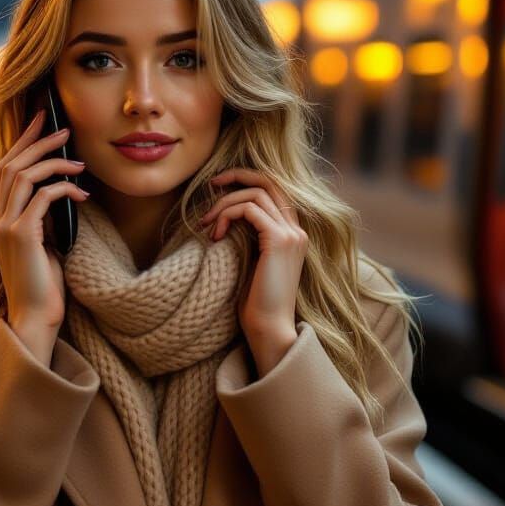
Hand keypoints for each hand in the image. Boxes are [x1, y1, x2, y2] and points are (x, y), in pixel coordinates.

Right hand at [0, 108, 89, 331]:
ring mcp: (4, 227)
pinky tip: (82, 193)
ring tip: (78, 160)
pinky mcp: (20, 235)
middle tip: (63, 128)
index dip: (22, 144)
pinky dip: (63, 189)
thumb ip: (42, 217)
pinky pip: (42, 197)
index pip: (4, 171)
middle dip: (37, 142)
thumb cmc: (43, 285)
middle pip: (9, 165)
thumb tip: (59, 190)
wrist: (35, 318)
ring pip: (23, 176)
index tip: (41, 123)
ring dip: (53, 162)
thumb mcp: (43, 243)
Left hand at [200, 168, 306, 340]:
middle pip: (268, 182)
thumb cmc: (256, 303)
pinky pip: (248, 209)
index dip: (247, 180)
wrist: (269, 328)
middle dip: (237, 176)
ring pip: (254, 195)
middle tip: (211, 185)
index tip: (219, 188)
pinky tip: (215, 235)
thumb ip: (249, 237)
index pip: (275, 190)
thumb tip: (226, 217)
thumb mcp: (252, 262)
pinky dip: (227, 215)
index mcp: (293, 234)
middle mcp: (297, 230)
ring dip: (224, 204)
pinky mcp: (278, 240)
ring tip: (207, 225)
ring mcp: (291, 234)